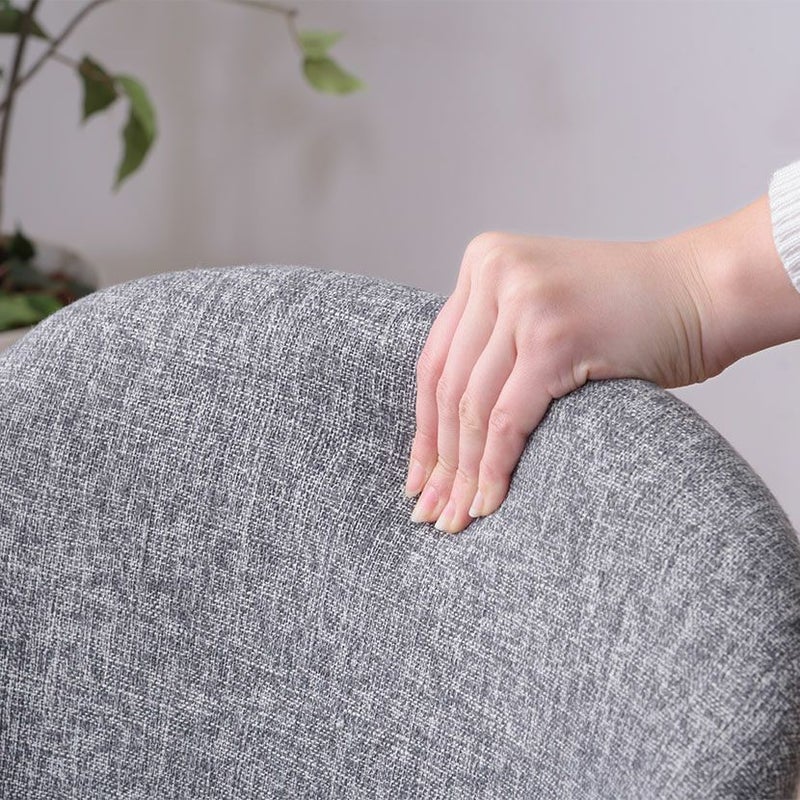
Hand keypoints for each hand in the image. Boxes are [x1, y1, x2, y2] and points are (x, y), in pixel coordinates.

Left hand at [404, 227, 722, 533]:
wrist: (704, 292)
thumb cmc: (628, 314)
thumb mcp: (541, 310)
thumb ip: (493, 344)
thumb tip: (443, 428)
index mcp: (483, 260)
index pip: (435, 361)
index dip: (423, 429)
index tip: (419, 476)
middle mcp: (495, 272)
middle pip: (447, 388)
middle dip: (439, 460)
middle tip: (429, 511)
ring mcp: (523, 302)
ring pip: (472, 409)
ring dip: (461, 474)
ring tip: (455, 520)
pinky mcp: (552, 338)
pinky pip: (506, 420)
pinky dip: (493, 468)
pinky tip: (486, 504)